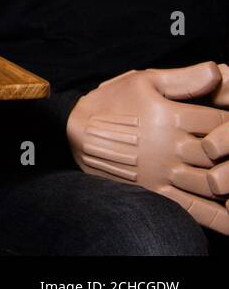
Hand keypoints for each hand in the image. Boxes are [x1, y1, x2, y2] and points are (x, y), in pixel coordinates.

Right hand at [68, 62, 228, 233]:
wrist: (75, 131)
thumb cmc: (111, 101)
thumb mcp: (142, 81)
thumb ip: (183, 78)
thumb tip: (218, 71)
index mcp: (172, 117)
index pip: (220, 122)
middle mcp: (171, 147)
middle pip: (221, 154)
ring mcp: (164, 172)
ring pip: (212, 183)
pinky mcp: (156, 192)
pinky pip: (193, 209)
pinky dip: (216, 217)